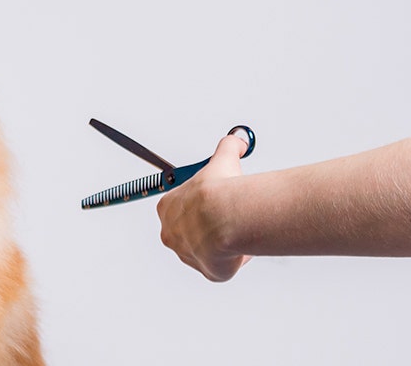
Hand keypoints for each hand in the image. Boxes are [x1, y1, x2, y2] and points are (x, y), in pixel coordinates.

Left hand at [156, 133, 250, 281]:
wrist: (226, 217)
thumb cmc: (217, 192)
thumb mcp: (222, 160)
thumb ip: (228, 148)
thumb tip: (238, 140)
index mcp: (168, 208)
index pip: (181, 207)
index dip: (200, 205)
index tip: (215, 202)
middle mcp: (172, 233)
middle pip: (190, 232)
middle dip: (209, 227)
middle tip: (229, 219)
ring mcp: (187, 254)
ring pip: (205, 251)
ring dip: (221, 245)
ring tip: (238, 233)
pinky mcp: (206, 270)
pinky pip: (220, 268)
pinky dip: (232, 261)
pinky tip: (242, 250)